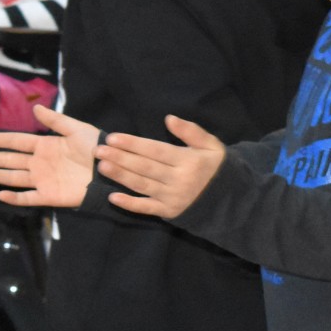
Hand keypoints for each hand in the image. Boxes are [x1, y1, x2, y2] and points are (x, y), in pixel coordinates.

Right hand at [0, 104, 99, 206]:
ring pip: (12, 177)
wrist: (113, 171)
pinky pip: (29, 197)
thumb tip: (35, 107)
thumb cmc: (98, 149)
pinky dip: (15, 198)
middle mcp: (39, 163)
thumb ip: (56, 120)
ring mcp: (43, 180)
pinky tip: (0, 195)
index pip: (14, 142)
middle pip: (7, 160)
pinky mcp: (50, 196)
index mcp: (44, 145)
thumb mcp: (78, 129)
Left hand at [93, 115, 226, 218]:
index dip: (133, 144)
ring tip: (101, 166)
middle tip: (99, 150)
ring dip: (120, 176)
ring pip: (142, 186)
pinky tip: (112, 197)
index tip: (113, 137)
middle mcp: (179, 180)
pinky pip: (146, 209)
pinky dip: (129, 204)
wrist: (231, 200)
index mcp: (188, 161)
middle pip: (145, 167)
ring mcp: (172, 198)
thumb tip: (168, 118)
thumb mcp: (211, 145)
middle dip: (120, 158)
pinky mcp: (169, 212)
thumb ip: (191, 131)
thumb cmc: (217, 168)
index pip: (155, 150)